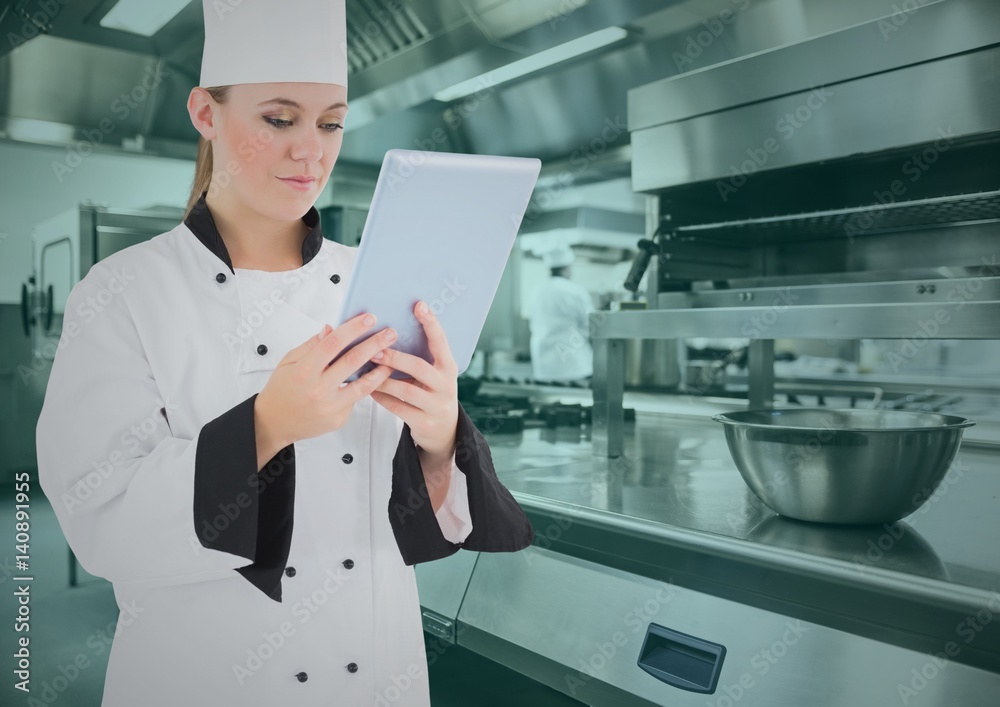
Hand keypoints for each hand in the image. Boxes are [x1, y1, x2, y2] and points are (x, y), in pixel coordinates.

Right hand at [254, 312, 396, 459]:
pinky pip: (356, 399)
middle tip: (390, 333)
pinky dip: (365, 387)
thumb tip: (330, 328)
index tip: (369, 318)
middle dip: (375, 344)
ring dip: (381, 370)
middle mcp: (318, 389)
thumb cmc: (281, 389)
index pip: (333, 344)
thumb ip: (311, 345)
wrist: (274, 423)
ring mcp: (330, 406)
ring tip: (392, 358)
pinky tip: (374, 377)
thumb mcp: (288, 361)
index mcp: (304, 371)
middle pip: (353, 362)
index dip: (353, 329)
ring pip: (363, 385)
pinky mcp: (338, 419)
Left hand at [369, 301, 458, 460]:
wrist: (443, 430)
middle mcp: (446, 385)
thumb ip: (418, 356)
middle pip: (419, 367)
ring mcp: (436, 405)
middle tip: (375, 350)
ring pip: (406, 390)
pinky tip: (370, 389)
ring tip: (366, 371)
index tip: (419, 305)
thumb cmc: (431, 393)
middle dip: (394, 357)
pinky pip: (398, 408)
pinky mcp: (424, 422)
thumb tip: (388, 332)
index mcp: (449, 367)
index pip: (441, 341)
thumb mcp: (433, 374)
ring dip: (383, 379)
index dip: (431, 323)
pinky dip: (382, 397)